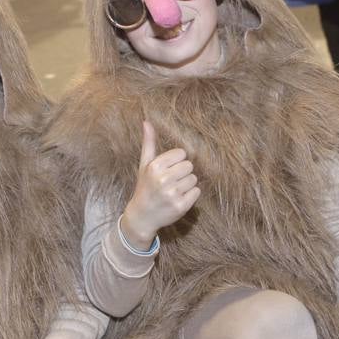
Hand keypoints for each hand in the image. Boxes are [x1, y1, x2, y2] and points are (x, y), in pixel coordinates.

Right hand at [121, 121, 199, 248]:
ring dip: (187, 184)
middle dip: (182, 173)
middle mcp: (163, 179)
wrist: (142, 216)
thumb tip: (147, 121)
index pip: (182, 154)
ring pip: (194, 179)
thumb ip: (148, 143)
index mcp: (155, 166)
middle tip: (171, 181)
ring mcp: (172, 194)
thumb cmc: (145, 187)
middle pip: (189, 166)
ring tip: (174, 190)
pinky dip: (190, 195)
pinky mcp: (180, 206)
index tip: (168, 170)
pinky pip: (196, 192)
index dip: (176, 161)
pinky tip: (178, 198)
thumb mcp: (144, 165)